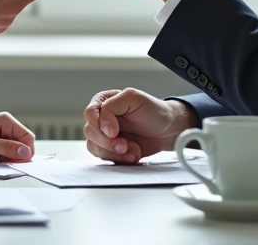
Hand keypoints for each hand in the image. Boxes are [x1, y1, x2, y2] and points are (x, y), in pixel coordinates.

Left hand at [0, 112, 36, 161]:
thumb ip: (5, 147)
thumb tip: (25, 151)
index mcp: (6, 121)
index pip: (27, 137)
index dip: (27, 151)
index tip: (19, 163)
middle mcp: (6, 127)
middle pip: (23, 144)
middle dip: (17, 155)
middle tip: (3, 162)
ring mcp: (3, 136)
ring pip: (16, 151)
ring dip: (10, 158)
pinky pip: (8, 154)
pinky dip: (4, 160)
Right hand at [83, 88, 197, 163]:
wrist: (167, 131)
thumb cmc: (153, 111)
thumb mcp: (133, 98)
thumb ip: (112, 107)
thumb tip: (103, 127)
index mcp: (104, 101)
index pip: (90, 113)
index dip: (101, 124)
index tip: (114, 131)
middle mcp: (101, 118)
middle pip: (90, 132)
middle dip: (108, 142)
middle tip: (125, 145)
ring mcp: (105, 135)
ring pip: (94, 147)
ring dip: (114, 152)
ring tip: (133, 150)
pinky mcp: (111, 150)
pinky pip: (104, 157)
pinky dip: (119, 159)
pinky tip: (133, 155)